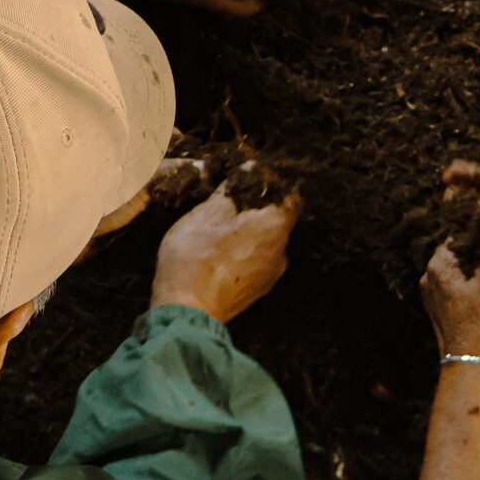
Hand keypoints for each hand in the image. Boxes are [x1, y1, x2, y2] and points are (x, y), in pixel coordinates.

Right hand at [151, 178, 301, 321]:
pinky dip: (243, 255)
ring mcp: (271, 276)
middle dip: (258, 210)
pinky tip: (219, 255)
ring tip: (221, 230)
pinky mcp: (256, 293)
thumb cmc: (197, 255)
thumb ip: (232, 189)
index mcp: (276, 227)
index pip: (291, 196)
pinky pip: (255, 264)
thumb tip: (248, 170)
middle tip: (231, 202)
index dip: (275, 185)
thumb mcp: (208, 211)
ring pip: (265, 244)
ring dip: (249, 234)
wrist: (187, 310)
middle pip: (277, 221)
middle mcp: (282, 252)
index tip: (255, 179)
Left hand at [421, 243, 479, 368]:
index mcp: (438, 264)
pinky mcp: (438, 308)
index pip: (457, 231)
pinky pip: (453, 284)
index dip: (477, 227)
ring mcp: (430, 294)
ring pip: (455, 267)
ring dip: (472, 265)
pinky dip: (468, 281)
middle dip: (475, 247)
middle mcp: (427, 276)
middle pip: (454, 249)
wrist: (474, 363)